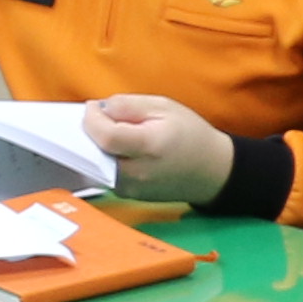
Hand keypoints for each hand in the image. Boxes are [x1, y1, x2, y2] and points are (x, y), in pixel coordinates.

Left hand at [82, 94, 236, 212]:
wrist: (210, 169)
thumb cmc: (190, 134)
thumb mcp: (164, 107)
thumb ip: (129, 106)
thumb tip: (99, 109)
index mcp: (149, 147)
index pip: (106, 137)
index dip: (92, 119)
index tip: (93, 106)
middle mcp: (137, 172)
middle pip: (95, 152)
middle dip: (92, 132)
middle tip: (101, 117)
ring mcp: (131, 188)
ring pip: (96, 165)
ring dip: (96, 147)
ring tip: (111, 131)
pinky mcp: (128, 195)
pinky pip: (105, 174)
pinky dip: (104, 159)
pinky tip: (118, 148)